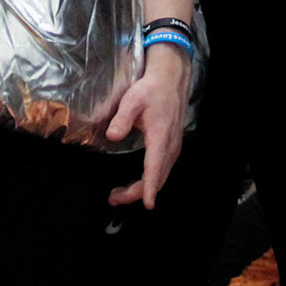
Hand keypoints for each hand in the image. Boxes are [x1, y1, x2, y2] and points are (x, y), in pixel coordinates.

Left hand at [105, 47, 191, 208]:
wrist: (170, 81)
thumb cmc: (150, 90)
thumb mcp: (132, 100)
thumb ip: (122, 118)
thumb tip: (112, 137)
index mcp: (160, 137)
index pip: (155, 167)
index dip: (149, 187)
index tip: (147, 204)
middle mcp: (170, 146)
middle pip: (157, 178)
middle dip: (136, 193)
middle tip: (114, 198)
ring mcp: (173, 148)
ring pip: (160, 177)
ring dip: (141, 189)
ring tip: (119, 195)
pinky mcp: (172, 147)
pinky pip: (162, 171)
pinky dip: (149, 181)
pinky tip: (136, 183)